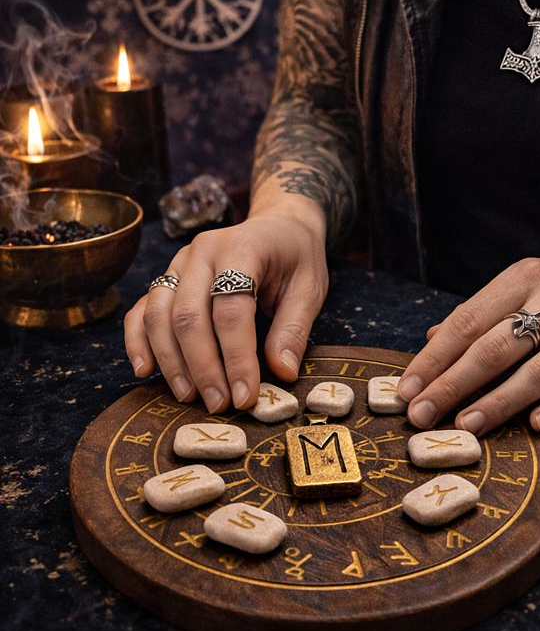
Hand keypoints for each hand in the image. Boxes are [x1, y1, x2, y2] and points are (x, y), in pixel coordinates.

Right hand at [123, 205, 327, 412]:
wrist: (279, 226)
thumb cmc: (296, 258)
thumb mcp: (310, 288)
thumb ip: (293, 329)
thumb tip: (282, 372)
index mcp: (242, 247)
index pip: (231, 309)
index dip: (236, 358)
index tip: (244, 396)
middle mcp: (203, 251)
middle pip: (189, 315)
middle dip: (202, 367)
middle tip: (218, 404)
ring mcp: (179, 262)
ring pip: (160, 315)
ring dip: (171, 361)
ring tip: (189, 396)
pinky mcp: (167, 277)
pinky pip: (142, 309)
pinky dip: (138, 340)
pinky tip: (145, 370)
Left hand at [396, 255, 539, 435]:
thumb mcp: (525, 283)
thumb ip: (481, 313)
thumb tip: (431, 342)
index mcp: (527, 277)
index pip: (470, 320)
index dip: (435, 358)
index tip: (406, 388)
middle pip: (499, 347)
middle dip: (455, 383)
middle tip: (422, 415)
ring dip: (500, 402)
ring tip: (466, 425)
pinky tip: (536, 425)